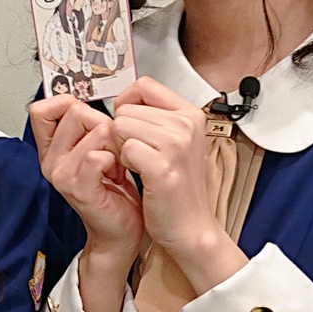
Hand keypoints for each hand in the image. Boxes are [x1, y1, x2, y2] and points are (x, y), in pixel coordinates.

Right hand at [30, 94, 143, 258]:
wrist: (119, 228)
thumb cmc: (112, 188)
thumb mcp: (95, 148)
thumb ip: (87, 124)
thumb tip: (89, 98)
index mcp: (51, 148)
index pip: (42, 108)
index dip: (67, 104)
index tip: (87, 119)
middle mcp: (51, 160)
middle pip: (76, 111)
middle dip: (104, 124)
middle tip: (109, 150)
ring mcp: (62, 174)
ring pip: (97, 130)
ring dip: (115, 145)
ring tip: (114, 165)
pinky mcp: (79, 188)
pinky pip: (98, 155)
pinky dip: (115, 161)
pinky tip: (115, 174)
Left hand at [109, 78, 245, 291]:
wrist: (189, 226)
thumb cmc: (178, 187)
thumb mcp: (175, 142)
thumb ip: (156, 116)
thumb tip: (125, 99)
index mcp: (190, 114)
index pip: (144, 85)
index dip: (127, 103)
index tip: (129, 123)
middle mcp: (186, 124)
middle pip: (128, 107)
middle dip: (124, 131)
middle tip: (140, 154)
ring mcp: (176, 144)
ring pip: (122, 126)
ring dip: (122, 147)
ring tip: (141, 165)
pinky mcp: (162, 165)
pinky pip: (124, 148)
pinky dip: (124, 163)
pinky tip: (140, 175)